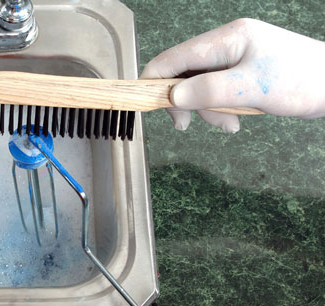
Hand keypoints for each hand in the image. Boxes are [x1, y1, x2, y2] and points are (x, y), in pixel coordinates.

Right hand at [141, 18, 324, 132]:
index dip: (154, 80)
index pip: (174, 57)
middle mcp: (227, 45)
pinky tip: (236, 119)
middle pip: (184, 74)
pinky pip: (217, 91)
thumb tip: (173, 96)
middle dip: (186, 102)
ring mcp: (234, 58)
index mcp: (227, 39)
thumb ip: (209, 91)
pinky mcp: (241, 72)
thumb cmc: (302, 80)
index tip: (145, 105)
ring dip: (207, 109)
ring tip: (230, 124)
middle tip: (189, 125)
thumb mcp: (252, 88)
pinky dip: (220, 108)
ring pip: (200, 86)